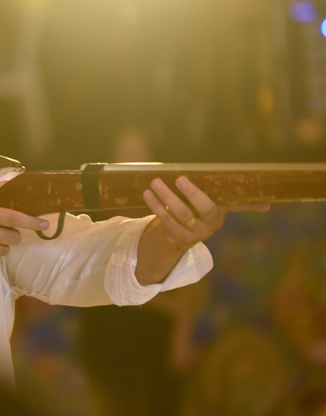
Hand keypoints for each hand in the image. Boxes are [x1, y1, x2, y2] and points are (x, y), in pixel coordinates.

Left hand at [142, 176, 269, 251]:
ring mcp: (193, 233)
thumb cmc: (199, 212)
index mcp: (220, 214)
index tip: (190, 180)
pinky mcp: (177, 238)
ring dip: (166, 198)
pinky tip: (147, 195)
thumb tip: (269, 204)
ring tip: (154, 183)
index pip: (221, 203)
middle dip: (190, 193)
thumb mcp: (217, 207)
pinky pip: (166, 221)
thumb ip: (238, 202)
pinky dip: (156, 207)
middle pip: (201, 209)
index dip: (208, 194)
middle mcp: (210, 226)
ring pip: (180, 215)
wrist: (178, 237)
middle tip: (178, 178)